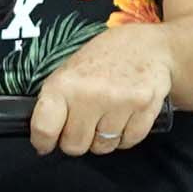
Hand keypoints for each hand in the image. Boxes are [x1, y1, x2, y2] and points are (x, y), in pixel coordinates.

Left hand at [27, 26, 173, 156]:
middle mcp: (90, 95)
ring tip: (104, 119)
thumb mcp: (68, 72)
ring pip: (103, 147)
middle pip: (75, 145)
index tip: (45, 144)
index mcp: (64, 84)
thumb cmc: (104, 58)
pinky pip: (129, 141)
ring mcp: (120, 102)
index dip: (43, 142)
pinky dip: (124, 137)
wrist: (149, 45)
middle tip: (81, 128)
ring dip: (102, 140)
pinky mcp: (146, 108)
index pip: (44, 129)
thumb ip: (56, 102)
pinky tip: (123, 120)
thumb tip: (44, 137)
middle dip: (75, 141)